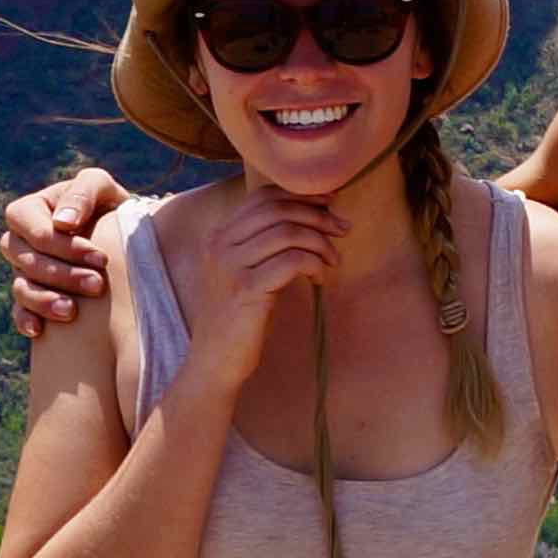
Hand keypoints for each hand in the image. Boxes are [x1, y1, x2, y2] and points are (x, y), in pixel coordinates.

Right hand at [1, 166, 131, 332]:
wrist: (123, 239)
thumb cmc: (110, 206)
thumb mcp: (102, 188)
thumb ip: (83, 193)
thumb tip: (62, 223)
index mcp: (30, 211)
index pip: (31, 228)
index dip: (62, 245)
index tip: (100, 258)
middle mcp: (21, 242)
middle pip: (26, 260)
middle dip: (61, 274)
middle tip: (98, 285)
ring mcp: (24, 272)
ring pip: (21, 288)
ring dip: (45, 300)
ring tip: (72, 311)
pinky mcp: (32, 298)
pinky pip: (19, 311)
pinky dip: (26, 320)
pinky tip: (39, 331)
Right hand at [161, 187, 343, 378]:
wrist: (214, 362)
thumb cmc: (239, 318)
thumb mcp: (247, 272)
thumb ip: (265, 244)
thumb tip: (314, 215)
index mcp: (218, 234)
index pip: (263, 196)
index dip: (301, 195)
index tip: (329, 204)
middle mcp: (219, 244)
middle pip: (278, 210)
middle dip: (318, 215)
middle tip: (342, 229)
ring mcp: (230, 266)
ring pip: (287, 233)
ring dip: (320, 242)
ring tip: (333, 260)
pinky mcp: (245, 289)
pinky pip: (291, 261)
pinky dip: (314, 264)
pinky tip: (320, 278)